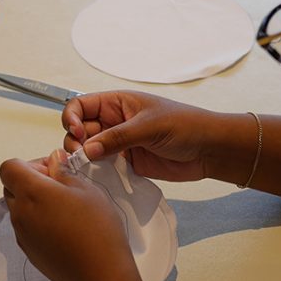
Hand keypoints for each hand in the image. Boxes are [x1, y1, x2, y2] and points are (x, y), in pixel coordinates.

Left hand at [0, 150, 145, 280]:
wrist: (100, 275)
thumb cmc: (97, 227)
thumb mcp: (85, 189)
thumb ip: (63, 171)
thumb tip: (53, 161)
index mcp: (30, 193)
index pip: (9, 167)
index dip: (29, 164)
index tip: (54, 171)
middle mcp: (19, 213)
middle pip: (11, 187)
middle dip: (31, 181)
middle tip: (61, 188)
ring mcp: (22, 235)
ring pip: (19, 208)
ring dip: (35, 202)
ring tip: (66, 211)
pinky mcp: (29, 252)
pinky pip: (27, 228)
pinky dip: (39, 222)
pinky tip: (64, 230)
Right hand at [61, 91, 217, 181]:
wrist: (208, 150)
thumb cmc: (185, 125)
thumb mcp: (149, 126)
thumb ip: (117, 138)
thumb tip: (88, 149)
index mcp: (117, 103)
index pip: (80, 106)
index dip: (72, 118)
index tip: (78, 133)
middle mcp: (114, 122)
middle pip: (79, 130)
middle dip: (75, 142)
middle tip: (82, 155)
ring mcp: (119, 144)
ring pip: (89, 150)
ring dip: (84, 159)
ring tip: (88, 168)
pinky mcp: (126, 163)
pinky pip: (103, 167)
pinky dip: (96, 172)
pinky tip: (98, 177)